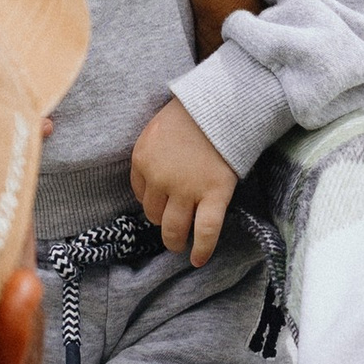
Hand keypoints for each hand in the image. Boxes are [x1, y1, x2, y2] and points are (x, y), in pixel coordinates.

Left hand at [132, 97, 238, 266]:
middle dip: (162, 219)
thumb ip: (151, 156)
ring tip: (180, 245)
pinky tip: (199, 260)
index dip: (152, 199)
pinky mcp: (215, 194)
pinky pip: (206, 230)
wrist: (224, 102)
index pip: (140, 193)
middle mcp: (160, 178)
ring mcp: (187, 189)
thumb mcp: (157, 129)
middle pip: (154, 214)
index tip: (163, 200)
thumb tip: (152, 188)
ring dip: (175, 241)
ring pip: (174, 228)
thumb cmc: (192, 113)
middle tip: (172, 221)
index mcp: (142, 159)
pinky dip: (202, 249)